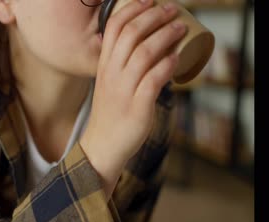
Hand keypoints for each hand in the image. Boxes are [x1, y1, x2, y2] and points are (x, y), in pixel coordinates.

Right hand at [80, 0, 185, 195]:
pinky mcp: (138, 106)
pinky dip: (167, 65)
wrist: (103, 144)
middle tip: (172, 10)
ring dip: (165, 36)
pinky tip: (176, 58)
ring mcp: (124, 89)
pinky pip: (154, 80)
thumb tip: (152, 49)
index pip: (115, 28)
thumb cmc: (110, 112)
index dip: (133, 9)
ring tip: (180, 28)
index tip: (149, 1)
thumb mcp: (109, 83)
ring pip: (145, 53)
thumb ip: (123, 65)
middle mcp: (111, 74)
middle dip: (154, 17)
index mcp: (104, 65)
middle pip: (131, 34)